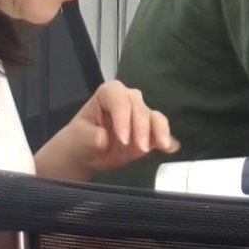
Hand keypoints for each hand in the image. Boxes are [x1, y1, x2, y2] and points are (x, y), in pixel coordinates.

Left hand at [39, 81, 172, 178]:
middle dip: (142, 128)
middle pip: (140, 108)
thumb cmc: (79, 139)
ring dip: (159, 132)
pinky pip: (162, 132)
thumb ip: (89, 136)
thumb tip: (102, 138)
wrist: (85, 154)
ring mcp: (140, 116)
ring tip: (160, 146)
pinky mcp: (149, 131)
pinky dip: (168, 140)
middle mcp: (128, 100)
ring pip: (155, 117)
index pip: (119, 99)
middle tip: (140, 148)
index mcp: (109, 94)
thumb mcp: (77, 137)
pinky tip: (170, 148)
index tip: (123, 138)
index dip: (123, 117)